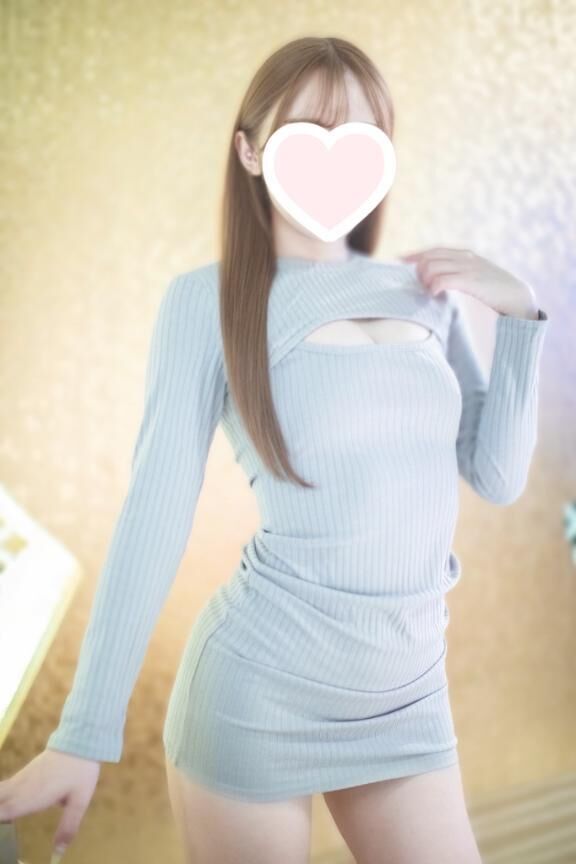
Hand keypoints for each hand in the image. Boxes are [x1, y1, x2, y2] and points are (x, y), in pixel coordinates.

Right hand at [0, 748, 100, 857]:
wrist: (80, 739)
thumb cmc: (80, 771)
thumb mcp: (79, 801)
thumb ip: (68, 826)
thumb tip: (59, 852)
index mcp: (34, 797)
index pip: (7, 811)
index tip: (1, 824)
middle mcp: (23, 787)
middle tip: (2, 818)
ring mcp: (23, 777)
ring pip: (0, 791)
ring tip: (3, 812)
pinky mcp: (26, 771)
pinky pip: (6, 785)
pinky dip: (1, 794)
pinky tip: (3, 798)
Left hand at [400, 247, 539, 318]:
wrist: (518, 296)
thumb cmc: (493, 290)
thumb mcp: (474, 276)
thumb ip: (458, 273)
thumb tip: (437, 279)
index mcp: (465, 254)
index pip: (434, 250)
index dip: (415, 254)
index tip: (400, 259)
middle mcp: (465, 257)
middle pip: (429, 258)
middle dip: (419, 271)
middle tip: (420, 285)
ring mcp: (468, 268)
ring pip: (433, 268)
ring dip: (425, 280)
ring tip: (429, 291)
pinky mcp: (471, 281)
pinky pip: (444, 280)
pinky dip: (434, 286)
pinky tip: (434, 294)